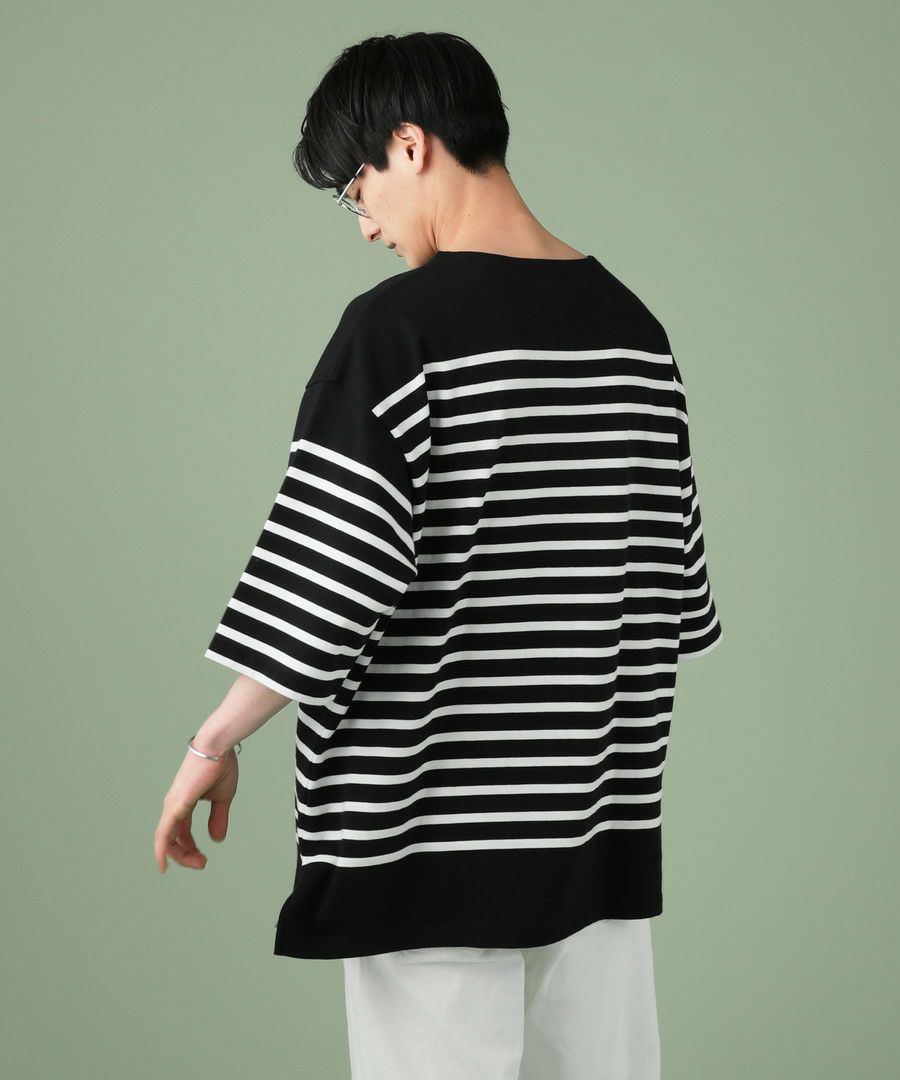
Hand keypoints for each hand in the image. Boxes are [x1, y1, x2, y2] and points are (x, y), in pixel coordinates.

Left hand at [154, 745, 238, 872]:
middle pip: (171, 839)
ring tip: (198, 863)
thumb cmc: (220, 766)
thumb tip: (217, 839)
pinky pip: (164, 832)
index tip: (203, 859)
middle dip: (185, 855)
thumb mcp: (222, 798)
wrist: (218, 747)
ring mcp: (172, 805)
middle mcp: (173, 806)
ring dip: (179, 855)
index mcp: (183, 803)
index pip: (181, 832)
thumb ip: (218, 818)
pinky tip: (164, 863)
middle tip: (202, 864)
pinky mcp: (175, 805)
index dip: (190, 848)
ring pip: (166, 839)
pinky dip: (162, 850)